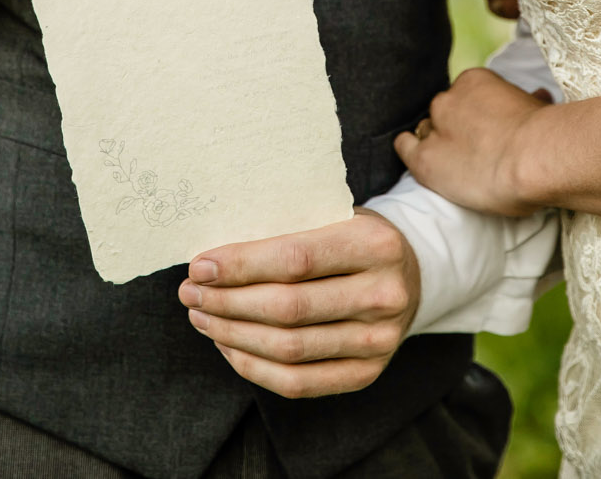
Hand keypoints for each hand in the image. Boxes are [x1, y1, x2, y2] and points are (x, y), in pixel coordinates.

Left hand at [178, 210, 418, 397]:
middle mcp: (384, 295)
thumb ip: (285, 230)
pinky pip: (298, 382)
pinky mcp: (367, 374)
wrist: (409, 275)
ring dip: (233, 336)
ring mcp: (379, 341)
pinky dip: (254, 367)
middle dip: (227, 303)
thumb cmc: (353, 238)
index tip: (200, 266)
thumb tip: (213, 258)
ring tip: (202, 318)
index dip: (241, 266)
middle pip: (288, 308)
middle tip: (191, 294)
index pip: (295, 259)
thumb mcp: (332, 217)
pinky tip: (229, 346)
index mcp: (376, 244)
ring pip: (289, 349)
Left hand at [392, 68, 549, 216]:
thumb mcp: (538, 107)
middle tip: (473, 147)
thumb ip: (529, 101)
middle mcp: (449, 98)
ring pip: (426, 130)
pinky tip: (418, 156)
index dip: (473, 114)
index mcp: (474, 81)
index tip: (485, 129)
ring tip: (452, 160)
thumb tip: (539, 97)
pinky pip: (405, 147)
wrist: (535, 159)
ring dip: (436, 142)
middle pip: (443, 112)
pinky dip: (409, 149)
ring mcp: (434, 127)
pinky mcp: (425, 159)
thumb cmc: (545, 134)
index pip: (463, 95)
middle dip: (455, 127)